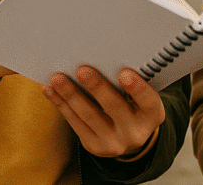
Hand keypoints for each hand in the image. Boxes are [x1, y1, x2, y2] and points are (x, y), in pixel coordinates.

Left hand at [43, 66, 164, 158]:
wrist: (129, 137)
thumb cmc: (135, 105)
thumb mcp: (142, 98)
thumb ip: (130, 83)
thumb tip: (101, 56)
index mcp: (152, 115)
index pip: (148, 100)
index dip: (137, 88)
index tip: (124, 73)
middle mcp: (135, 132)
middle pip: (114, 107)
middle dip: (96, 87)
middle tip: (82, 70)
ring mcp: (113, 143)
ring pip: (89, 116)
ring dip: (71, 95)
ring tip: (57, 78)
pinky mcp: (93, 146)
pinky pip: (74, 123)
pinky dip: (61, 104)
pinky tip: (50, 90)